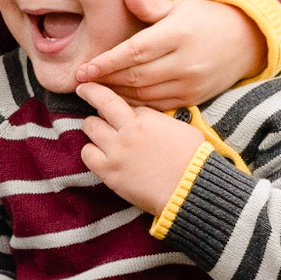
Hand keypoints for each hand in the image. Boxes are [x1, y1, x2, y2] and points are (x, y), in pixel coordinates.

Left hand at [72, 0, 265, 109]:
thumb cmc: (208, 18)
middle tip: (82, 83)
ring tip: (96, 91)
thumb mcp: (181, 5)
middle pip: (135, 76)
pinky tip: (120, 99)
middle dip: (106, 80)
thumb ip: (151, 5)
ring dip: (117, 94)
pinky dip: (136, 104)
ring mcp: (189, 83)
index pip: (134, 51)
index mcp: (178, 34)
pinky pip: (157, 105)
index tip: (83, 70)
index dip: (106, 62)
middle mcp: (184, 62)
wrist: (247, 42)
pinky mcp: (193, 98)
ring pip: (144, 94)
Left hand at [78, 82, 206, 217]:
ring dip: (92, 126)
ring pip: (89, 126)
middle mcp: (128, 130)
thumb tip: (149, 119)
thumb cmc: (193, 160)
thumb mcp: (182, 127)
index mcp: (148, 117)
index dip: (118, 100)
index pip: (123, 100)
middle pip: (101, 103)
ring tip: (98, 131)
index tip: (104, 90)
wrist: (189, 189)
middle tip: (89, 96)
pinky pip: (86, 154)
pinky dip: (90, 151)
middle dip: (93, 96)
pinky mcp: (109, 171)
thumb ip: (160, 119)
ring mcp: (116, 150)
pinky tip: (98, 153)